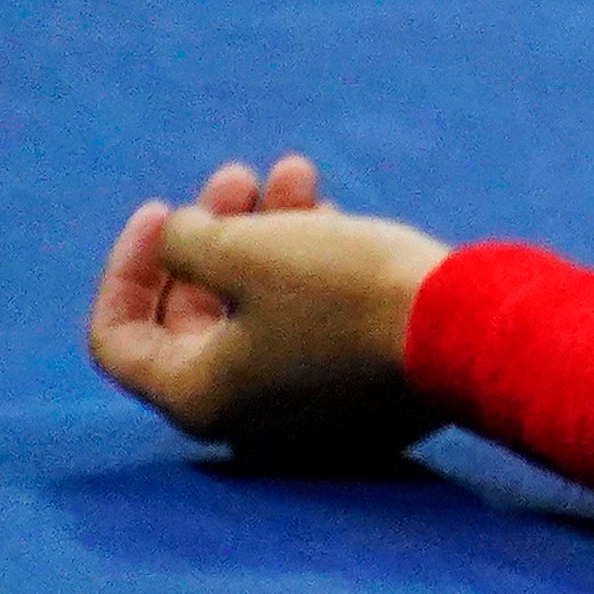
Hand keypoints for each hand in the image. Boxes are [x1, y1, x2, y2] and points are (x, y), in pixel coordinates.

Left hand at [87, 157, 449, 463]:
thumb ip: (185, 240)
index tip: (164, 210)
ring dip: (269, 240)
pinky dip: (312, 275)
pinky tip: (335, 215)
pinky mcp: (367, 398)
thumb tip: (185, 241)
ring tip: (294, 173)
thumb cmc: (345, 293)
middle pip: (197, 320)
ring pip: (263, 315)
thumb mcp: (242, 247)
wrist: (472, 329)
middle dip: (213, 238)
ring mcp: (314, 415)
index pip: (121, 338)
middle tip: (236, 178)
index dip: (128, 266)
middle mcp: (250, 421)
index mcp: (200, 399)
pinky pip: (316, 331)